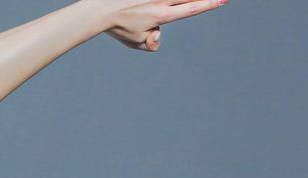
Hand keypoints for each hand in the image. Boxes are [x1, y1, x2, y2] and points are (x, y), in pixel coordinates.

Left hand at [91, 0, 228, 52]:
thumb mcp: (136, 42)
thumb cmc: (117, 28)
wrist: (99, 11)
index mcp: (161, 16)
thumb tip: (158, 37)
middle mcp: (159, 1)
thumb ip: (151, 43)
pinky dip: (163, 0)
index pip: (191, 9)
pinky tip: (161, 3)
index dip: (209, 4)